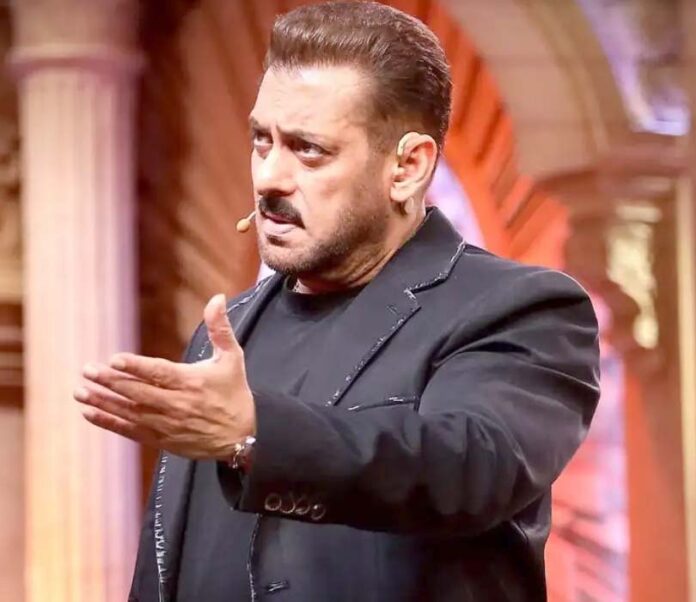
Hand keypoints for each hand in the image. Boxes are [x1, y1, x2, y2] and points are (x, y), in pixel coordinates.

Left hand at [74, 294, 255, 459]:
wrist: (242, 438)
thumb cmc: (236, 393)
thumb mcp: (232, 358)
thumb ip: (220, 328)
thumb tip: (217, 298)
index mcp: (193, 382)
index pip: (161, 373)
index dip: (137, 367)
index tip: (115, 359)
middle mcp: (178, 405)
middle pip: (139, 393)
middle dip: (112, 381)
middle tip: (88, 370)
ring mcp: (168, 424)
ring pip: (130, 412)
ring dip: (104, 402)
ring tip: (80, 391)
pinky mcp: (162, 440)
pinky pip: (130, 431)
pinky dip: (109, 423)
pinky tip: (90, 412)